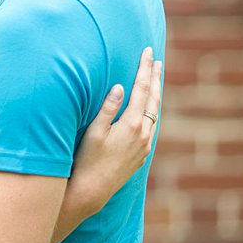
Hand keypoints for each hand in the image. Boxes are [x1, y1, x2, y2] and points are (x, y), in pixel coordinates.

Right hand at [68, 48, 161, 215]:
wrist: (92, 191)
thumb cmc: (86, 159)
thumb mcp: (94, 131)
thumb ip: (108, 108)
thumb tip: (119, 86)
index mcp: (131, 125)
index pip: (141, 89)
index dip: (144, 69)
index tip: (147, 52)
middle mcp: (143, 135)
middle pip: (153, 100)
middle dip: (155, 78)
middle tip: (156, 60)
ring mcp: (144, 146)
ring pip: (155, 114)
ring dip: (155, 95)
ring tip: (155, 80)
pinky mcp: (141, 154)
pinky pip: (151, 126)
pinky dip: (151, 111)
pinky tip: (147, 109)